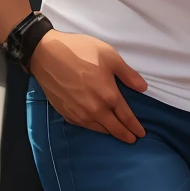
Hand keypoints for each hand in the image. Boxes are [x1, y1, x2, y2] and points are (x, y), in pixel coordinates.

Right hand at [29, 30, 146, 142]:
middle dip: (125, 135)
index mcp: (109, 96)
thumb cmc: (80, 51)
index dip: (135, 126)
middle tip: (132, 140)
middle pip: (114, 128)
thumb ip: (128, 74)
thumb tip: (143, 88)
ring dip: (109, 133)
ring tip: (116, 134)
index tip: (141, 133)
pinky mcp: (66, 113)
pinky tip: (96, 125)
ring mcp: (79, 113)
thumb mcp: (109, 56)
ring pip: (99, 129)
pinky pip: (84, 125)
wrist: (46, 54)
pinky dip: (93, 127)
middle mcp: (95, 110)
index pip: (126, 117)